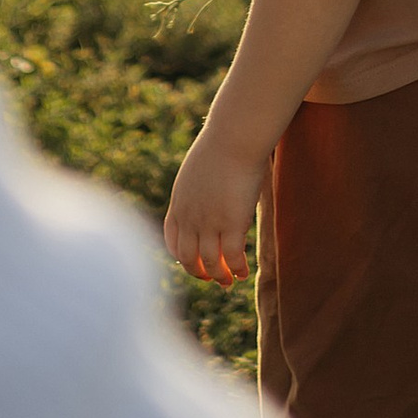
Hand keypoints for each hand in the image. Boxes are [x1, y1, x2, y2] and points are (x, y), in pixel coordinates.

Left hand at [163, 129, 264, 284]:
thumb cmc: (221, 146)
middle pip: (187, 258)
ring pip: (210, 263)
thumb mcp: (198, 170)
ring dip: (220, 276)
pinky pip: (232, 257)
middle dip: (199, 272)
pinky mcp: (232, 223)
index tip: (195, 262)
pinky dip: (237, 269)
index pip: (172, 242)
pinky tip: (244, 272)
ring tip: (230, 280)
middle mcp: (189, 217)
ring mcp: (210, 222)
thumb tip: (207, 192)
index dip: (182, 257)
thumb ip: (198, 188)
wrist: (233, 137)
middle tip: (212, 278)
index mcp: (178, 204)